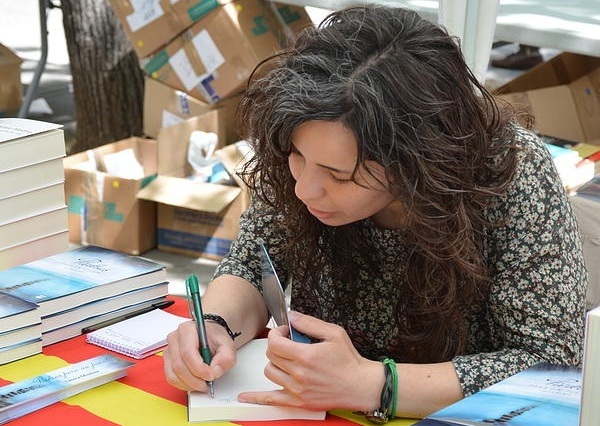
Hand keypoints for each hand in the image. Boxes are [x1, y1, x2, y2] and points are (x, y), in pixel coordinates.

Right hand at [163, 320, 235, 391]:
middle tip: (208, 383)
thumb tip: (216, 370)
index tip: (211, 375)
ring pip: (173, 375)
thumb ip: (226, 357)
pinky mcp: (168, 362)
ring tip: (202, 384)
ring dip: (189, 384)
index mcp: (187, 330)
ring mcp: (169, 351)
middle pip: (179, 366)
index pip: (188, 353)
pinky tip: (194, 383)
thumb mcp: (227, 344)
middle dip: (195, 380)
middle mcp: (174, 339)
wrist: (210, 337)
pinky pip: (171, 379)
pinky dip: (184, 385)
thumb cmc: (215, 338)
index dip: (199, 369)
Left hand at [238, 311, 383, 411]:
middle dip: (275, 345)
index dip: (277, 333)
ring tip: (286, 360)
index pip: (275, 342)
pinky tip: (244, 397)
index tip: (284, 331)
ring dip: (274, 363)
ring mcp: (297, 389)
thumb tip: (292, 316)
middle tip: (286, 342)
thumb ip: (310, 323)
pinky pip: (271, 400)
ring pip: (269, 372)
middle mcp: (299, 374)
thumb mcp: (334, 333)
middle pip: (271, 355)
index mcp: (306, 355)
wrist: (360, 385)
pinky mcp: (298, 401)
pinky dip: (255, 398)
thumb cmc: (349, 361)